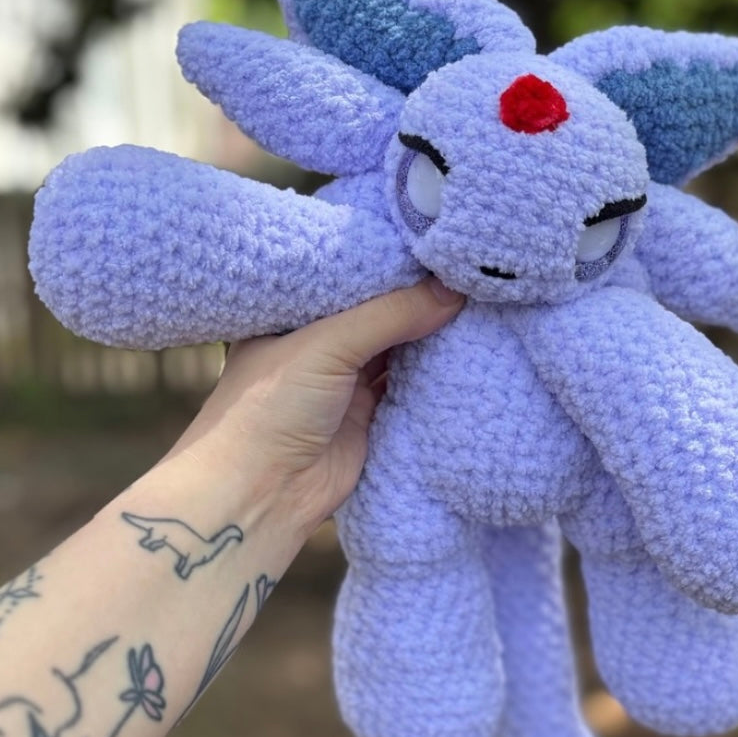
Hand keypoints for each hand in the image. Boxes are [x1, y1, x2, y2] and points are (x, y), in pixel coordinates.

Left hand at [168, 278, 463, 538]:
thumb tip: (454, 291)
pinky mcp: (370, 415)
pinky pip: (411, 384)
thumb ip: (391, 314)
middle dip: (419, 297)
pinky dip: (435, 372)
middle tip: (467, 270)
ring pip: (400, 347)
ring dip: (431, 334)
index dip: (390, 262)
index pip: (351, 276)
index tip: (436, 242)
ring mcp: (346, 380)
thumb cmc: (270, 407)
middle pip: (382, 311)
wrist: (261, 494)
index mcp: (295, 314)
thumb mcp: (327, 344)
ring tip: (476, 302)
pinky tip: (467, 349)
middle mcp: (321, 343)